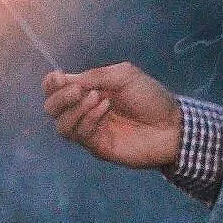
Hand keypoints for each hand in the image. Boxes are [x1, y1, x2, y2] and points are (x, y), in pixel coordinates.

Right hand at [42, 63, 183, 168]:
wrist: (172, 125)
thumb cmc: (151, 98)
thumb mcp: (124, 76)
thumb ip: (95, 76)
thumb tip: (65, 80)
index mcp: (88, 91)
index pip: (56, 89)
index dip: (51, 83)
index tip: (58, 77)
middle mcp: (84, 111)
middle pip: (52, 108)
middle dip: (60, 97)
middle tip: (79, 90)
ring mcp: (90, 130)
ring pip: (61, 124)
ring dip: (75, 109)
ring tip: (99, 98)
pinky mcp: (96, 146)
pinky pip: (79, 134)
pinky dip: (89, 118)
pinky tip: (106, 108)